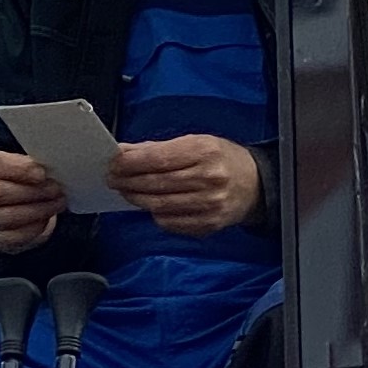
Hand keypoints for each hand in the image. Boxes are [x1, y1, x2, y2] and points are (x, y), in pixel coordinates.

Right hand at [0, 148, 65, 252]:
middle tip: (56, 189)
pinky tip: (47, 219)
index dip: (20, 169)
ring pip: (8, 216)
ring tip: (58, 203)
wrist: (11, 208)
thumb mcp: (23, 166)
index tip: (42, 173)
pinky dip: (35, 227)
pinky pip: (15, 235)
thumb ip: (32, 164)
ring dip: (38, 210)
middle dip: (32, 191)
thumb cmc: (20, 181)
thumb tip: (53, 168)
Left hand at [108, 133, 264, 234]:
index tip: (114, 163)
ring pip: (159, 205)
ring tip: (127, 191)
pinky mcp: (208, 224)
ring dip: (137, 198)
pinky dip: (155, 214)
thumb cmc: (221, 160)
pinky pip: (170, 222)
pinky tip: (151, 205)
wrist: (254, 185)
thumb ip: (158, 148)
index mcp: (205, 152)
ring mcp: (209, 204)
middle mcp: (209, 178)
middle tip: (113, 178)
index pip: (158, 159)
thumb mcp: (195, 143)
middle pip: (156, 183)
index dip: (131, 163)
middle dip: (128, 181)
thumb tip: (124, 152)